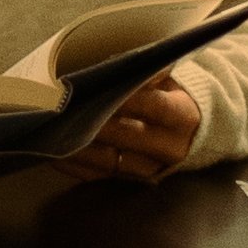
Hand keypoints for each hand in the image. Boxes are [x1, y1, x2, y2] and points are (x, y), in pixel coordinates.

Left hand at [57, 72, 200, 183]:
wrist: (194, 133)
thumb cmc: (171, 97)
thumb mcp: (170, 80)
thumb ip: (146, 73)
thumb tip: (114, 66)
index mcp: (183, 116)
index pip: (154, 106)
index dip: (127, 98)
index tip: (98, 87)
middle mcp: (170, 147)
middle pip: (127, 136)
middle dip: (94, 122)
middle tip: (64, 110)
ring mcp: (151, 168)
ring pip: (110, 161)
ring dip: (79, 148)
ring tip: (53, 133)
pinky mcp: (131, 180)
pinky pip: (99, 176)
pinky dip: (75, 166)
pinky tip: (54, 153)